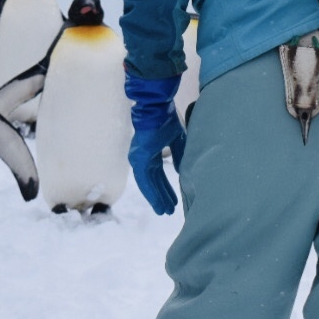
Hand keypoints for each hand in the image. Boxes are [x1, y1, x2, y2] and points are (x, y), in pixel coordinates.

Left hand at [125, 73, 184, 215]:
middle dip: (162, 196)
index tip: (173, 201)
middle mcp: (143, 158)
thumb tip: (180, 171)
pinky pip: (144, 180)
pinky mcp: (138, 158)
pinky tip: (157, 202)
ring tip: (164, 211)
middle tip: (169, 211)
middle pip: (153, 182)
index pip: (158, 175)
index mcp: (152, 153)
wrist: (158, 107)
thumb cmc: (167, 119)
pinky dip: (151, 191)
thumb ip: (178, 155)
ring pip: (148, 184)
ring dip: (156, 198)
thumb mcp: (177, 140)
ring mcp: (139, 159)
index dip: (166, 188)